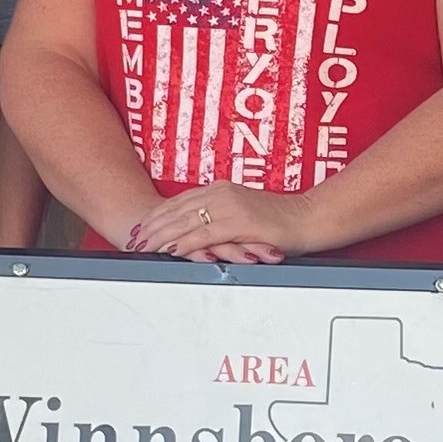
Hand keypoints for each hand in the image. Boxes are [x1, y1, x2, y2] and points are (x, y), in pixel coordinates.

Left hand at [128, 184, 301, 264]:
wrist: (309, 217)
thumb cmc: (282, 220)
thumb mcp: (246, 214)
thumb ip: (223, 218)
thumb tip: (204, 230)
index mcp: (221, 189)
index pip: (180, 202)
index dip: (157, 216)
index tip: (141, 228)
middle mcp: (222, 194)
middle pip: (177, 210)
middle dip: (152, 226)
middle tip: (133, 240)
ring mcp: (231, 207)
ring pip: (186, 221)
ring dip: (162, 236)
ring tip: (144, 247)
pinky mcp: (240, 222)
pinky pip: (206, 234)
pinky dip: (185, 243)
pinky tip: (171, 251)